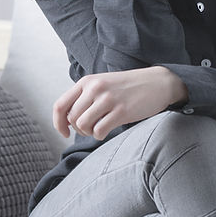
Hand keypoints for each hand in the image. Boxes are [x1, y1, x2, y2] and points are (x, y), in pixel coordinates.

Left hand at [52, 66, 187, 139]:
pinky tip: (108, 129)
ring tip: (99, 128)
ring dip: (89, 133)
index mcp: (87, 81)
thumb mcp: (103, 84)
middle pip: (72, 119)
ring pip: (83, 126)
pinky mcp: (121, 111)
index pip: (60, 105)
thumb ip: (85, 96)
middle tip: (91, 128)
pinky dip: (100, 135)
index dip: (58, 123)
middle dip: (78, 129)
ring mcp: (108, 99)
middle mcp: (95, 88)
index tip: (64, 132)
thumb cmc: (129, 86)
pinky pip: (99, 131)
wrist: (158, 82)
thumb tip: (68, 121)